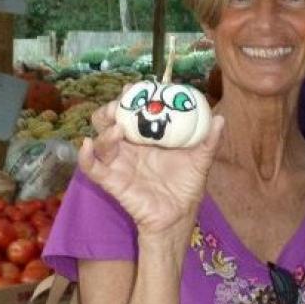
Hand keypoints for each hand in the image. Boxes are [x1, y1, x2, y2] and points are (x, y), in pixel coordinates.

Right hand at [79, 94, 223, 237]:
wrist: (179, 216)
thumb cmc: (186, 186)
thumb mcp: (200, 160)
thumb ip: (209, 141)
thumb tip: (220, 119)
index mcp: (148, 138)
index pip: (132, 112)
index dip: (130, 98)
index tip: (136, 86)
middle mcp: (130, 147)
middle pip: (110, 121)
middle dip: (112, 109)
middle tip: (121, 103)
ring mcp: (119, 163)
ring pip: (100, 140)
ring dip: (105, 130)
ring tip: (118, 128)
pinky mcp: (112, 181)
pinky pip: (92, 168)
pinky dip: (84, 157)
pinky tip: (86, 145)